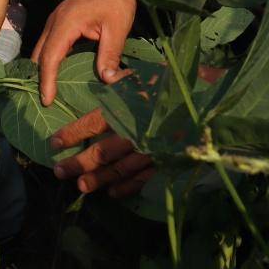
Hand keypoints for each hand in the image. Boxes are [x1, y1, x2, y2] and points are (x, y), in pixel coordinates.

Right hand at [33, 0, 136, 105]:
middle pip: (39, 55)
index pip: (49, 58)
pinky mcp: (61, 20)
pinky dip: (49, 59)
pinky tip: (57, 72)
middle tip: (43, 101)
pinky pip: (49, 43)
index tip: (47, 100)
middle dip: (38, 78)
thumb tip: (107, 80)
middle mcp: (54, 23)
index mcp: (65, 24)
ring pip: (42, 48)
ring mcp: (56, 20)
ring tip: (47, 91)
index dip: (47, 81)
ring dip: (42, 68)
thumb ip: (110, 54)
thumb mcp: (117, 26)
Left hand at [47, 65, 218, 197]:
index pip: (91, 125)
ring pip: (119, 170)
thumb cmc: (180, 84)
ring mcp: (151, 152)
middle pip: (100, 153)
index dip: (71, 135)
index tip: (53, 143)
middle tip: (59, 172)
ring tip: (80, 188)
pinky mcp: (166, 163)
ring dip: (98, 180)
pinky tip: (113, 193)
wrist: (215, 105)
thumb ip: (126, 80)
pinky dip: (127, 187)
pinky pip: (142, 179)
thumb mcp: (150, 75)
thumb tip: (107, 78)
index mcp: (128, 110)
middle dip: (77, 164)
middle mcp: (136, 134)